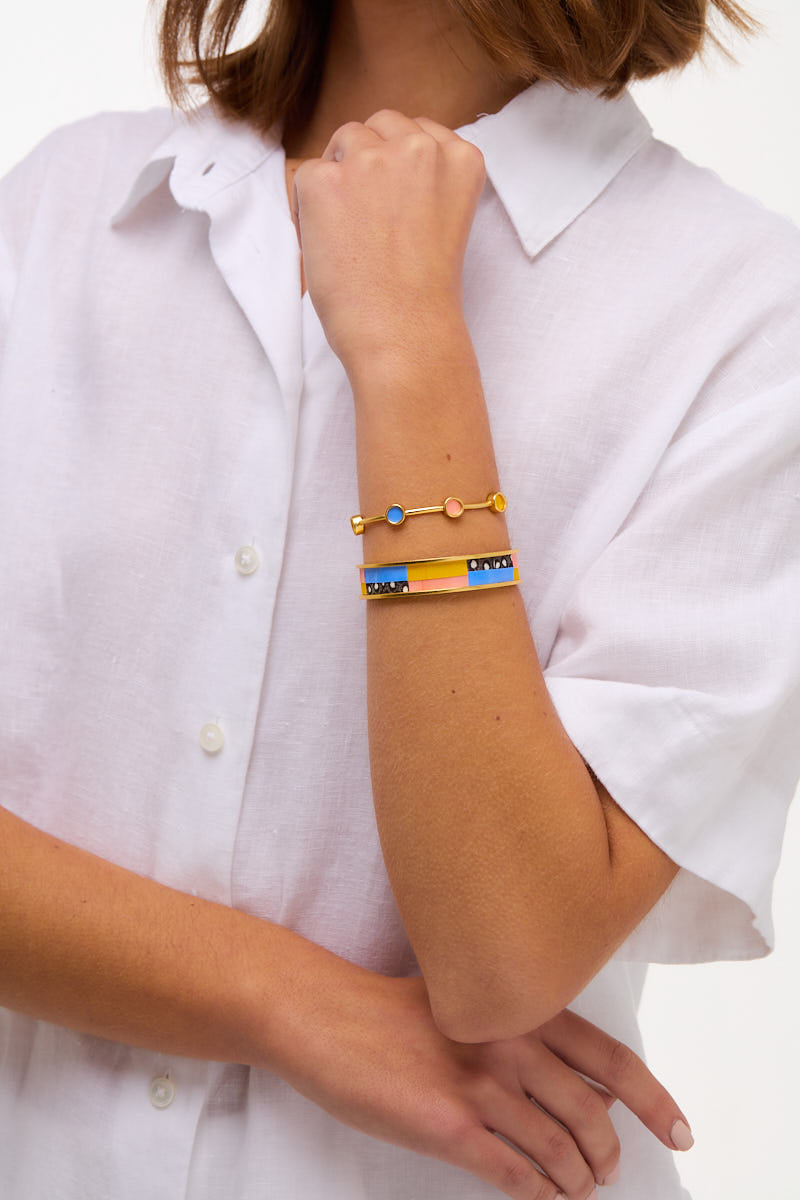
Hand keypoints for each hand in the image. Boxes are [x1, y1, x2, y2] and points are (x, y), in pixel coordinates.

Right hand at [266, 965, 689, 1199]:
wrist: (328, 1017)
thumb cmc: (391, 1009)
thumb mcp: (466, 1000)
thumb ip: (518, 1029)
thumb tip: (568, 1078)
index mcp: (521, 1010)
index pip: (612, 1061)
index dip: (655, 1103)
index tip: (680, 1132)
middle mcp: (512, 1045)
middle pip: (594, 1117)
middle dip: (611, 1155)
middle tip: (609, 1173)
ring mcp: (482, 1087)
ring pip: (561, 1152)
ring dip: (578, 1181)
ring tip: (578, 1190)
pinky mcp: (450, 1128)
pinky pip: (516, 1176)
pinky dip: (541, 1195)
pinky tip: (543, 1198)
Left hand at [290, 109, 484, 371]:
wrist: (404, 335)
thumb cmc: (423, 295)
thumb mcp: (446, 219)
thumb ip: (426, 180)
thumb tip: (377, 156)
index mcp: (460, 158)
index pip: (418, 131)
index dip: (399, 167)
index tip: (398, 207)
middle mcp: (419, 147)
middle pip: (379, 126)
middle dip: (369, 160)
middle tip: (370, 221)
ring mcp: (370, 159)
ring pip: (343, 142)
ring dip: (340, 178)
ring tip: (351, 235)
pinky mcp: (326, 179)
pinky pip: (307, 175)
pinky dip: (309, 210)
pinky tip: (330, 247)